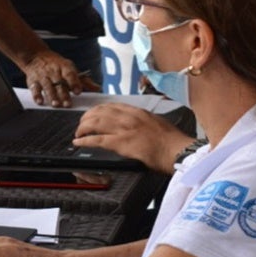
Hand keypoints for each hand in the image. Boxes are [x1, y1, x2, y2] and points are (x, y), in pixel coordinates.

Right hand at [23, 50, 98, 107]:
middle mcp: (54, 71)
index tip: (78, 91)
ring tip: (56, 105)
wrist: (35, 55)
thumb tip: (98, 89)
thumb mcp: (70, 68)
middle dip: (63, 94)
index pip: (70, 74)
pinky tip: (40, 102)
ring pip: (48, 86)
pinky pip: (34, 88)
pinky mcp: (33, 80)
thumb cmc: (56, 65)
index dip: (74, 82)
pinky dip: (37, 95)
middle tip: (68, 104)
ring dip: (52, 96)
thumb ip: (83, 81)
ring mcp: (43, 76)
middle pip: (59, 83)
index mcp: (64, 67)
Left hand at [74, 103, 191, 171]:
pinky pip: (97, 140)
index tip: (92, 114)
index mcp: (138, 112)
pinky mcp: (122, 143)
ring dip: (83, 128)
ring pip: (95, 123)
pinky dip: (85, 140)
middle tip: (81, 124)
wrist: (177, 150)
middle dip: (87, 118)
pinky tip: (78, 142)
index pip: (111, 106)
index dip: (97, 110)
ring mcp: (124, 129)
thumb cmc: (172, 141)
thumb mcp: (157, 123)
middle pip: (100, 112)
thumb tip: (137, 126)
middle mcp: (129, 117)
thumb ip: (144, 122)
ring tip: (77, 133)